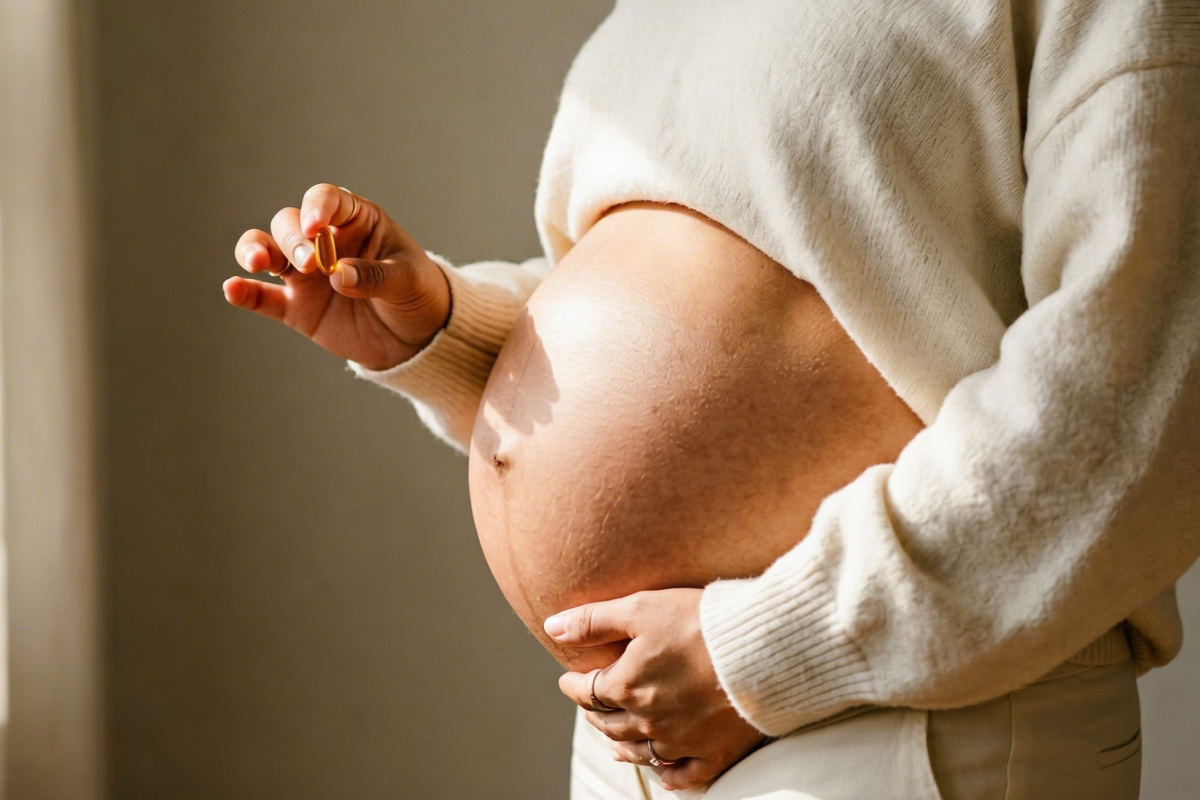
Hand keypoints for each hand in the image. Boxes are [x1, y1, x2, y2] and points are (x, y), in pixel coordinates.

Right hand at [226, 183, 450, 369]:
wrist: (417, 339)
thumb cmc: (418, 294)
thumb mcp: (409, 281)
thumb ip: (376, 275)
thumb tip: (338, 275)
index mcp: (356, 221)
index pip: (327, 199)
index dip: (317, 207)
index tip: (316, 226)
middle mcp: (324, 241)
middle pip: (289, 224)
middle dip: (292, 239)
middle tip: (310, 264)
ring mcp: (306, 275)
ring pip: (266, 250)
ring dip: (254, 250)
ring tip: (255, 262)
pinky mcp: (296, 307)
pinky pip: (263, 297)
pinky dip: (245, 292)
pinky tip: (232, 289)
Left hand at [546, 588, 765, 790]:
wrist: (762, 649)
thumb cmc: (701, 621)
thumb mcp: (641, 608)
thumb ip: (594, 620)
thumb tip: (552, 627)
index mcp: (627, 686)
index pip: (587, 691)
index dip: (574, 685)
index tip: (568, 679)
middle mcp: (649, 720)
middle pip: (611, 724)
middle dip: (595, 715)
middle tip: (590, 708)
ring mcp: (681, 741)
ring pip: (641, 752)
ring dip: (623, 747)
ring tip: (616, 743)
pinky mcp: (715, 752)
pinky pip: (686, 776)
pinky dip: (670, 777)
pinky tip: (664, 776)